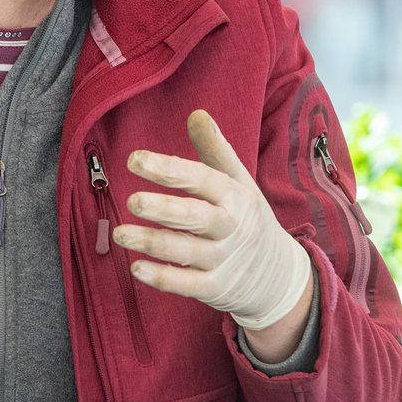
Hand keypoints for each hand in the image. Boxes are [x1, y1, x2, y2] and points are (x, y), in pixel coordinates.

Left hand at [111, 110, 313, 331]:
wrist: (281, 276)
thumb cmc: (248, 219)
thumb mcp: (239, 183)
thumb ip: (215, 150)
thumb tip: (196, 113)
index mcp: (235, 197)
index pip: (203, 180)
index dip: (170, 169)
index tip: (135, 159)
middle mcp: (231, 228)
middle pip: (197, 217)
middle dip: (164, 210)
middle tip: (132, 201)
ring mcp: (224, 260)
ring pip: (187, 252)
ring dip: (152, 244)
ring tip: (120, 234)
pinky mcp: (216, 289)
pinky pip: (188, 284)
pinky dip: (163, 278)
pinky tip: (136, 268)